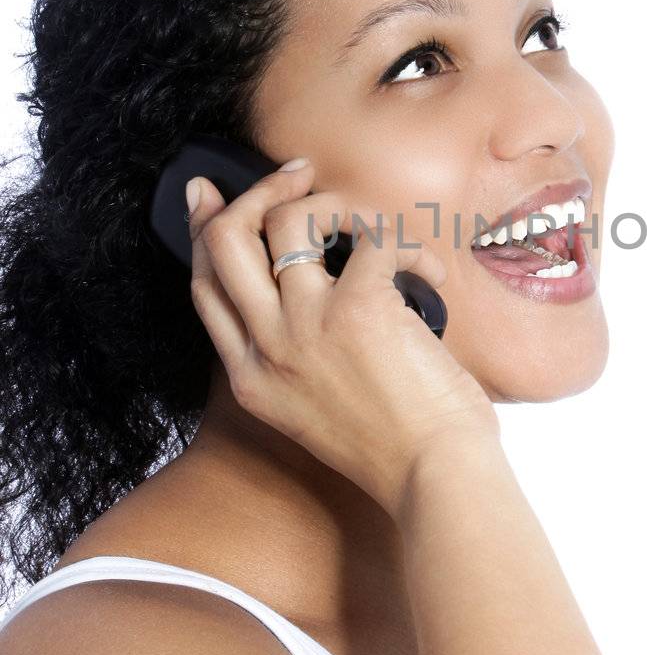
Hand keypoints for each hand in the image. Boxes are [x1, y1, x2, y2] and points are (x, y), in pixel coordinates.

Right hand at [186, 156, 499, 519]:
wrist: (436, 480)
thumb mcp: (316, 408)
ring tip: (368, 220)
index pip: (205, 288)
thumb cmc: (396, 448)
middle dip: (254, 194)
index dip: (203, 233)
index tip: (208, 195)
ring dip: (330, 202)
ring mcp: (308, 327)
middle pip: (225, 244)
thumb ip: (298, 356)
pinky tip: (431, 273)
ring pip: (288, 224)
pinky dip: (408, 245)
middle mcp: (268, 349)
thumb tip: (311, 286)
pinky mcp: (360, 308)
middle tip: (294, 174)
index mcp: (251, 378)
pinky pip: (375, 239)